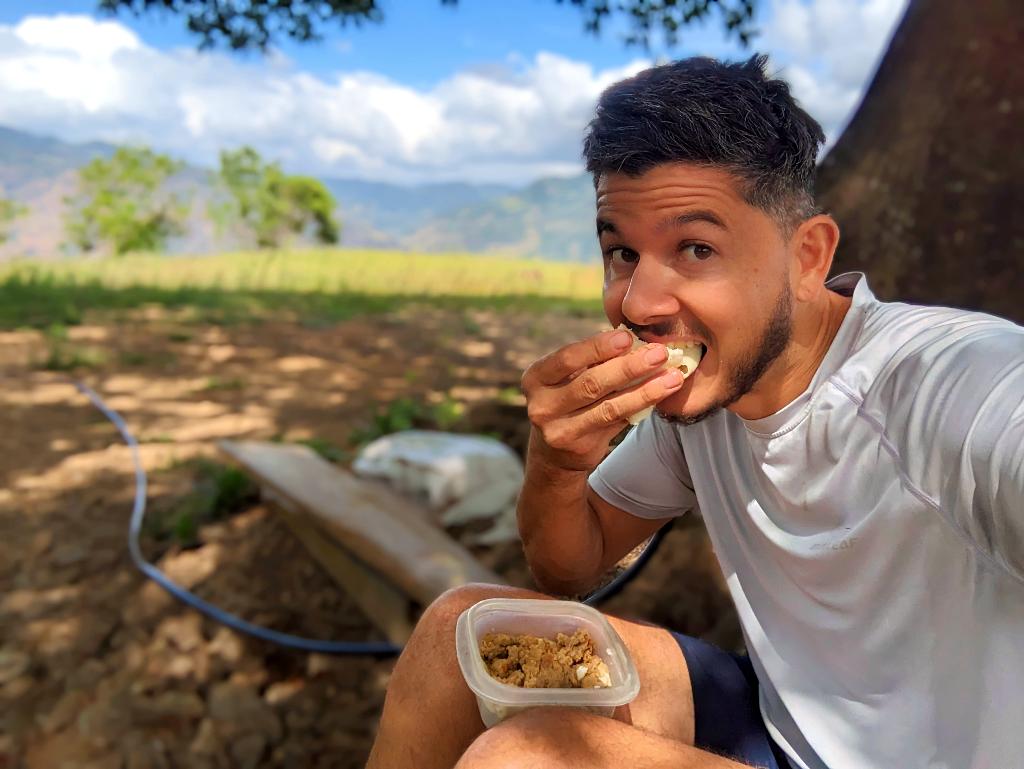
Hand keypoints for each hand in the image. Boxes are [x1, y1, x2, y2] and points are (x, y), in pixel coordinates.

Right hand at [521, 329, 684, 471]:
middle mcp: (541, 405)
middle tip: (659, 353)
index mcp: (535, 377)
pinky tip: (661, 394)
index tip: (628, 337)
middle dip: (628, 367)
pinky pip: (617, 423)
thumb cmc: (569, 400)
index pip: (567, 358)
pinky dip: (641, 406)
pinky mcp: (578, 447)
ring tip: (672, 377)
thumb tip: (635, 339)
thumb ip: (592, 361)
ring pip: (608, 406)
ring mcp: (558, 430)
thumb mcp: (568, 377)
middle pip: (590, 383)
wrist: (555, 451)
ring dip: (644, 390)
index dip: (598, 347)